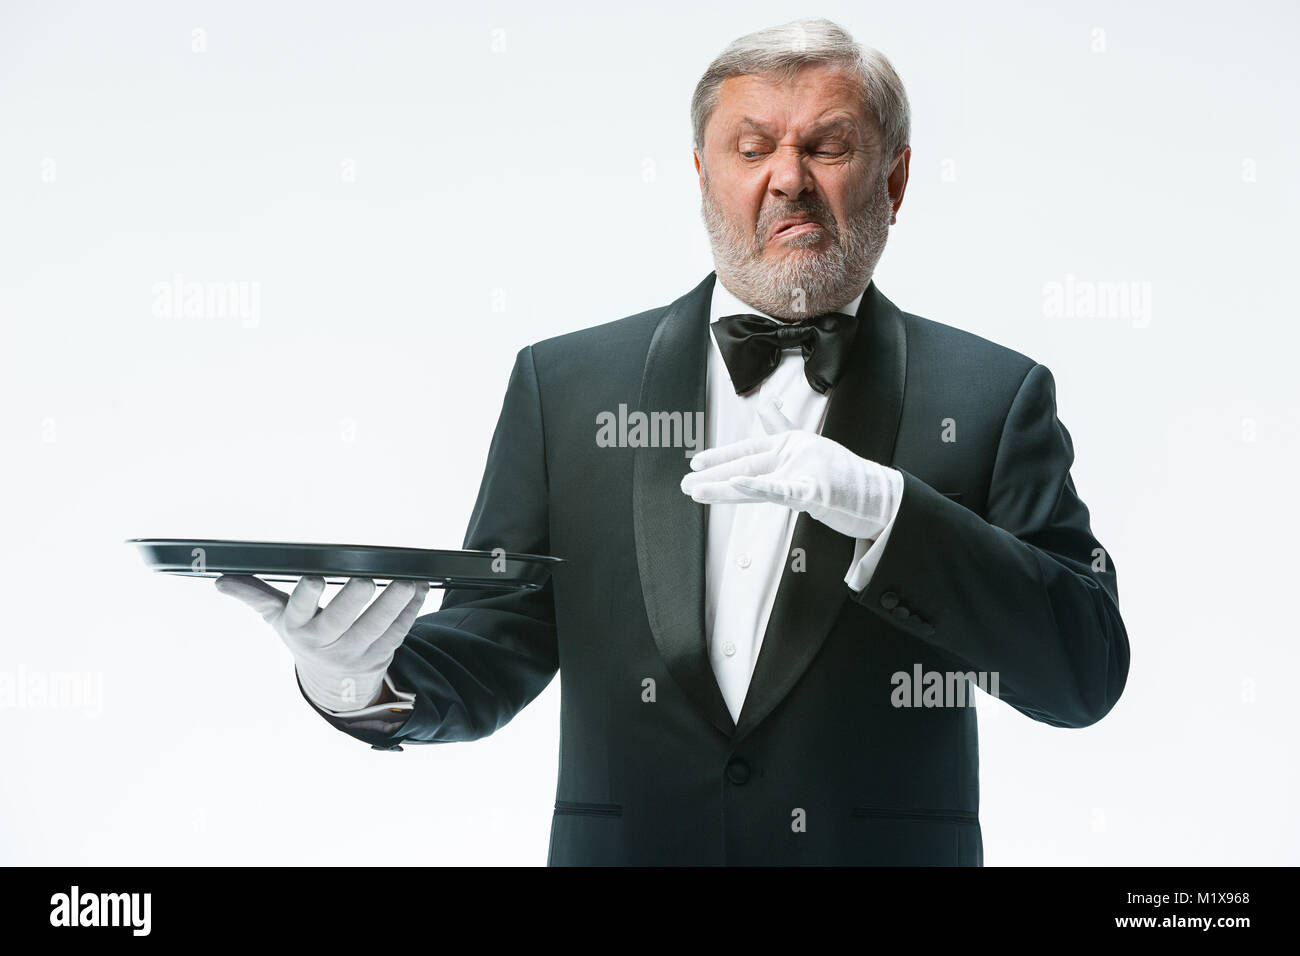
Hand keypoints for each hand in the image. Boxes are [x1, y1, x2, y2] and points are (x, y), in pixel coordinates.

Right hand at [214, 574, 428, 711]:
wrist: (333, 681)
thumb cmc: (305, 635)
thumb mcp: (279, 618)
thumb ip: (255, 596)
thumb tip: (222, 581)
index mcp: (298, 629)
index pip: (299, 612)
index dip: (306, 597)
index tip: (314, 578)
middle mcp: (325, 643)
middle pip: (341, 623)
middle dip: (354, 601)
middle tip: (366, 579)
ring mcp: (356, 651)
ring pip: (376, 628)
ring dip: (393, 605)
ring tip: (406, 582)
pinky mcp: (382, 653)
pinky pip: (399, 631)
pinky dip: (412, 610)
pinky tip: (420, 589)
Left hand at [680, 399, 902, 540]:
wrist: (879, 495)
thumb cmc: (844, 476)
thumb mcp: (809, 448)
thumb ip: (783, 427)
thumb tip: (766, 406)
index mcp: (790, 445)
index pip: (748, 449)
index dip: (720, 455)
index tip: (696, 462)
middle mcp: (794, 453)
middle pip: (746, 465)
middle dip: (713, 476)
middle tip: (686, 483)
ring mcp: (804, 470)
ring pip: (756, 479)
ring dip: (724, 486)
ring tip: (699, 490)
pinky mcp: (815, 490)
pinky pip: (783, 491)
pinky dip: (761, 487)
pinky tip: (738, 484)